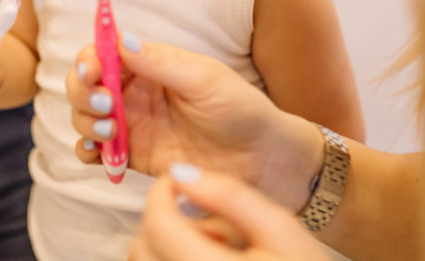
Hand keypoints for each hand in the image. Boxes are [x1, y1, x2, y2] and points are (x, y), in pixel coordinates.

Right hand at [66, 39, 320, 204]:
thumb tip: (120, 38)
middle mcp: (135, 92)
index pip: (104, 53)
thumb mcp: (205, 79)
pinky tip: (100, 153)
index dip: (89, 60)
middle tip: (104, 105)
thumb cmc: (240, 109)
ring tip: (110, 129)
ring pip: (84, 117)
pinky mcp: (133, 156)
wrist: (263, 160)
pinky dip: (88, 151)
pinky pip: (97, 152)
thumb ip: (161, 62)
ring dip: (85, 121)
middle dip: (82, 93)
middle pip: (85, 85)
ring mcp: (132, 124)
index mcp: (150, 65)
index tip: (93, 72)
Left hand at [130, 166, 329, 259]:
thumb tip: (181, 172)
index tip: (175, 182)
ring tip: (217, 252)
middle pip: (142, 250)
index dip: (159, 193)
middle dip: (166, 225)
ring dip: (167, 250)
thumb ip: (232, 197)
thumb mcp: (282, 231)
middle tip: (213, 227)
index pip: (157, 225)